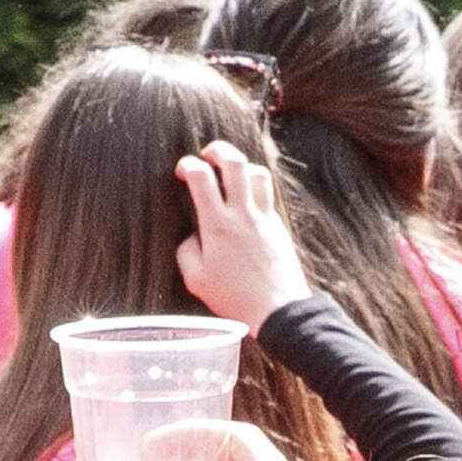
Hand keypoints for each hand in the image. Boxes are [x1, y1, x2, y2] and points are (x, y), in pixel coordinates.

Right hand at [172, 141, 314, 329]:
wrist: (279, 311)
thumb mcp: (196, 280)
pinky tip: (246, 198)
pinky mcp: (278, 227)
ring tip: (230, 174)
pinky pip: (268, 194)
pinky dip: (256, 187)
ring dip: (242, 166)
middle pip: (234, 162)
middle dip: (218, 149)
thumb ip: (186, 251)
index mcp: (217, 225)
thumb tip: (191, 236)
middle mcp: (243, 215)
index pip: (201, 177)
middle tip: (208, 156)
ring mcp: (264, 219)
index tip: (183, 171)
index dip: (187, 164)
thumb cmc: (235, 299)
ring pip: (258, 172)